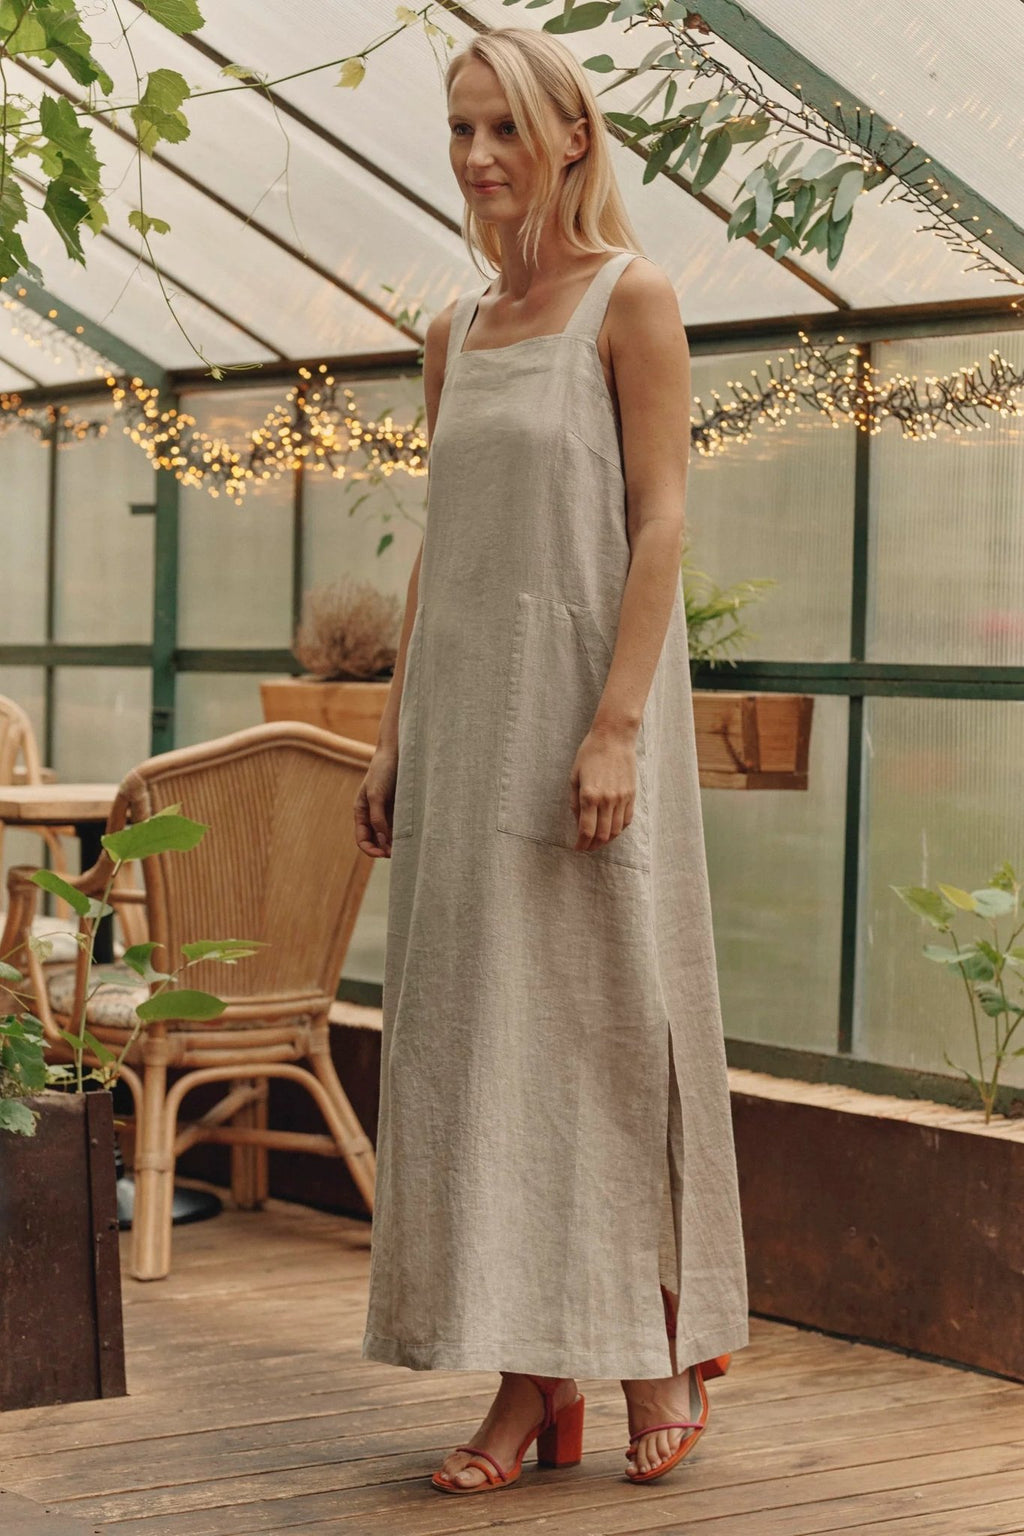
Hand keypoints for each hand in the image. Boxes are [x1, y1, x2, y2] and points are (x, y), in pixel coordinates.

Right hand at [354, 745, 398, 857]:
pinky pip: (401, 826)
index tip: (384, 854)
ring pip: (390, 835)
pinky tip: (413, 836)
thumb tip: (383, 841)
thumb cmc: (382, 770)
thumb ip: (377, 818)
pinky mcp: (400, 808)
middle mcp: (373, 815)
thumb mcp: (376, 795)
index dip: (371, 850)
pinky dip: (405, 833)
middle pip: (377, 841)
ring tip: (408, 847)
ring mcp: (387, 812)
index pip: (362, 839)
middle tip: (400, 853)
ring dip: (397, 843)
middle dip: (386, 849)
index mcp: (362, 812)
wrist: (398, 752)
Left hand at [569, 724, 640, 853]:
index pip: (586, 830)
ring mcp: (621, 798)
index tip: (577, 848)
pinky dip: (619, 829)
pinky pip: (626, 819)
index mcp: (589, 796)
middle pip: (602, 835)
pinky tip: (611, 829)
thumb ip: (575, 802)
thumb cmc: (590, 754)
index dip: (581, 844)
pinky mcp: (631, 795)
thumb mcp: (574, 777)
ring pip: (616, 830)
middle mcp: (607, 800)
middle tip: (586, 847)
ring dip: (606, 840)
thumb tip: (578, 822)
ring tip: (598, 841)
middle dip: (593, 845)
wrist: (614, 738)